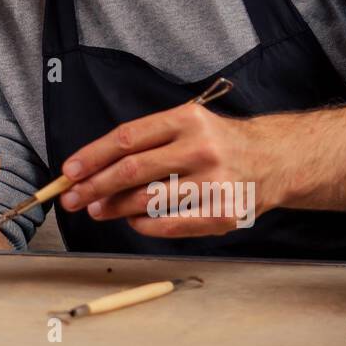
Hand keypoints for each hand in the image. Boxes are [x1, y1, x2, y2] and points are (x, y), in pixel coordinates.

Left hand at [57, 103, 271, 238]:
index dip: (93, 156)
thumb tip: (93, 169)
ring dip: (114, 207)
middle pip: (133, 169)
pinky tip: (132, 221)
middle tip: (71, 198)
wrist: (275, 159)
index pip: (127, 138)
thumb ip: (147, 142)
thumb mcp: (187, 125)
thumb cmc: (218, 142)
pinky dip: (144, 225)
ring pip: (149, 199)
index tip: (69, 171)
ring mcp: (215, 182)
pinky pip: (171, 224)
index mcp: (187, 120)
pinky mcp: (224, 213)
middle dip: (94, 186)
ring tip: (96, 209)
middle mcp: (201, 148)